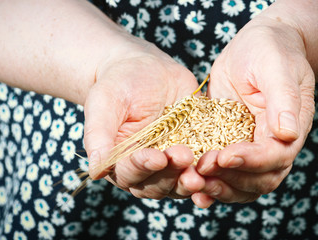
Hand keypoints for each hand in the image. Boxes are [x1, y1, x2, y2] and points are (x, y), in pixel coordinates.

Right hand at [83, 39, 204, 198]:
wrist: (147, 68)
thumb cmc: (118, 84)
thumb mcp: (104, 103)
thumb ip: (98, 136)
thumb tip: (95, 171)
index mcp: (122, 162)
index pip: (130, 173)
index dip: (143, 167)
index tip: (156, 156)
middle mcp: (148, 168)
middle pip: (159, 183)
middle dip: (172, 174)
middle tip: (184, 158)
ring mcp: (173, 162)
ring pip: (182, 180)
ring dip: (193, 176)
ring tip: (205, 165)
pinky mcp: (196, 149)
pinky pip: (205, 164)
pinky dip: (213, 166)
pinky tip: (223, 160)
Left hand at [192, 19, 315, 207]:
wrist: (256, 47)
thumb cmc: (270, 50)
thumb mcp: (277, 67)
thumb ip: (284, 99)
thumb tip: (288, 133)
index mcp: (289, 128)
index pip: (274, 157)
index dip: (250, 161)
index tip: (223, 156)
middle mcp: (272, 144)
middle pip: (260, 180)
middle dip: (231, 180)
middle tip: (201, 171)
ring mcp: (251, 147)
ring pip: (243, 184)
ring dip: (219, 189)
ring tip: (193, 185)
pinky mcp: (230, 144)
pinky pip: (225, 173)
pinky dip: (211, 185)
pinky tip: (193, 191)